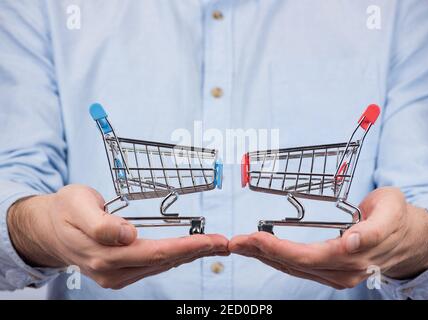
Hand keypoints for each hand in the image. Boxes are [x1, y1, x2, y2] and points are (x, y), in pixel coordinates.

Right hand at [7, 184, 228, 288]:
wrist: (47, 228)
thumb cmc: (64, 210)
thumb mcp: (78, 205)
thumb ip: (102, 223)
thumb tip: (128, 235)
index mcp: (104, 255)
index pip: (155, 252)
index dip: (187, 246)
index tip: (212, 241)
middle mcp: (112, 271)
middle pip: (164, 261)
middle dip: (197, 251)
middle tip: (225, 243)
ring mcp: (116, 276)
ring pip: (161, 265)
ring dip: (189, 255)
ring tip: (214, 245)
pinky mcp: (119, 273)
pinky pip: (153, 265)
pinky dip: (174, 256)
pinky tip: (188, 250)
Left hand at [229, 187, 427, 288]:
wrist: (408, 237)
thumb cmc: (396, 217)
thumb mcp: (391, 211)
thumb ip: (374, 228)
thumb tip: (354, 242)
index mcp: (355, 256)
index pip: (307, 256)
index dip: (278, 249)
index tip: (254, 238)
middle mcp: (342, 272)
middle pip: (293, 265)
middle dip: (261, 253)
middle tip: (236, 241)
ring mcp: (336, 275)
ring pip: (292, 268)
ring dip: (264, 257)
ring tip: (240, 245)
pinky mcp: (331, 272)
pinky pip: (298, 267)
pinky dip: (276, 258)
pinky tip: (261, 250)